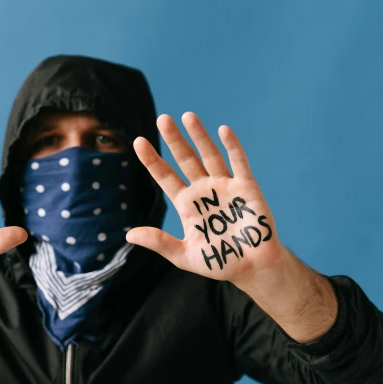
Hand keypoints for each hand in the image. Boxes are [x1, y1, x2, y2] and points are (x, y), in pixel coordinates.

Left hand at [126, 112, 288, 290]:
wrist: (254, 268)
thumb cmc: (220, 262)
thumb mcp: (184, 255)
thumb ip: (159, 242)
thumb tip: (128, 236)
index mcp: (187, 204)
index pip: (165, 177)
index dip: (152, 159)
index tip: (138, 141)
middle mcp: (204, 190)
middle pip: (185, 159)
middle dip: (174, 140)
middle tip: (162, 119)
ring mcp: (225, 186)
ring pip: (209, 155)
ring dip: (199, 136)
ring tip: (187, 115)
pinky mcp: (247, 188)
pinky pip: (238, 162)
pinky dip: (232, 146)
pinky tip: (223, 130)